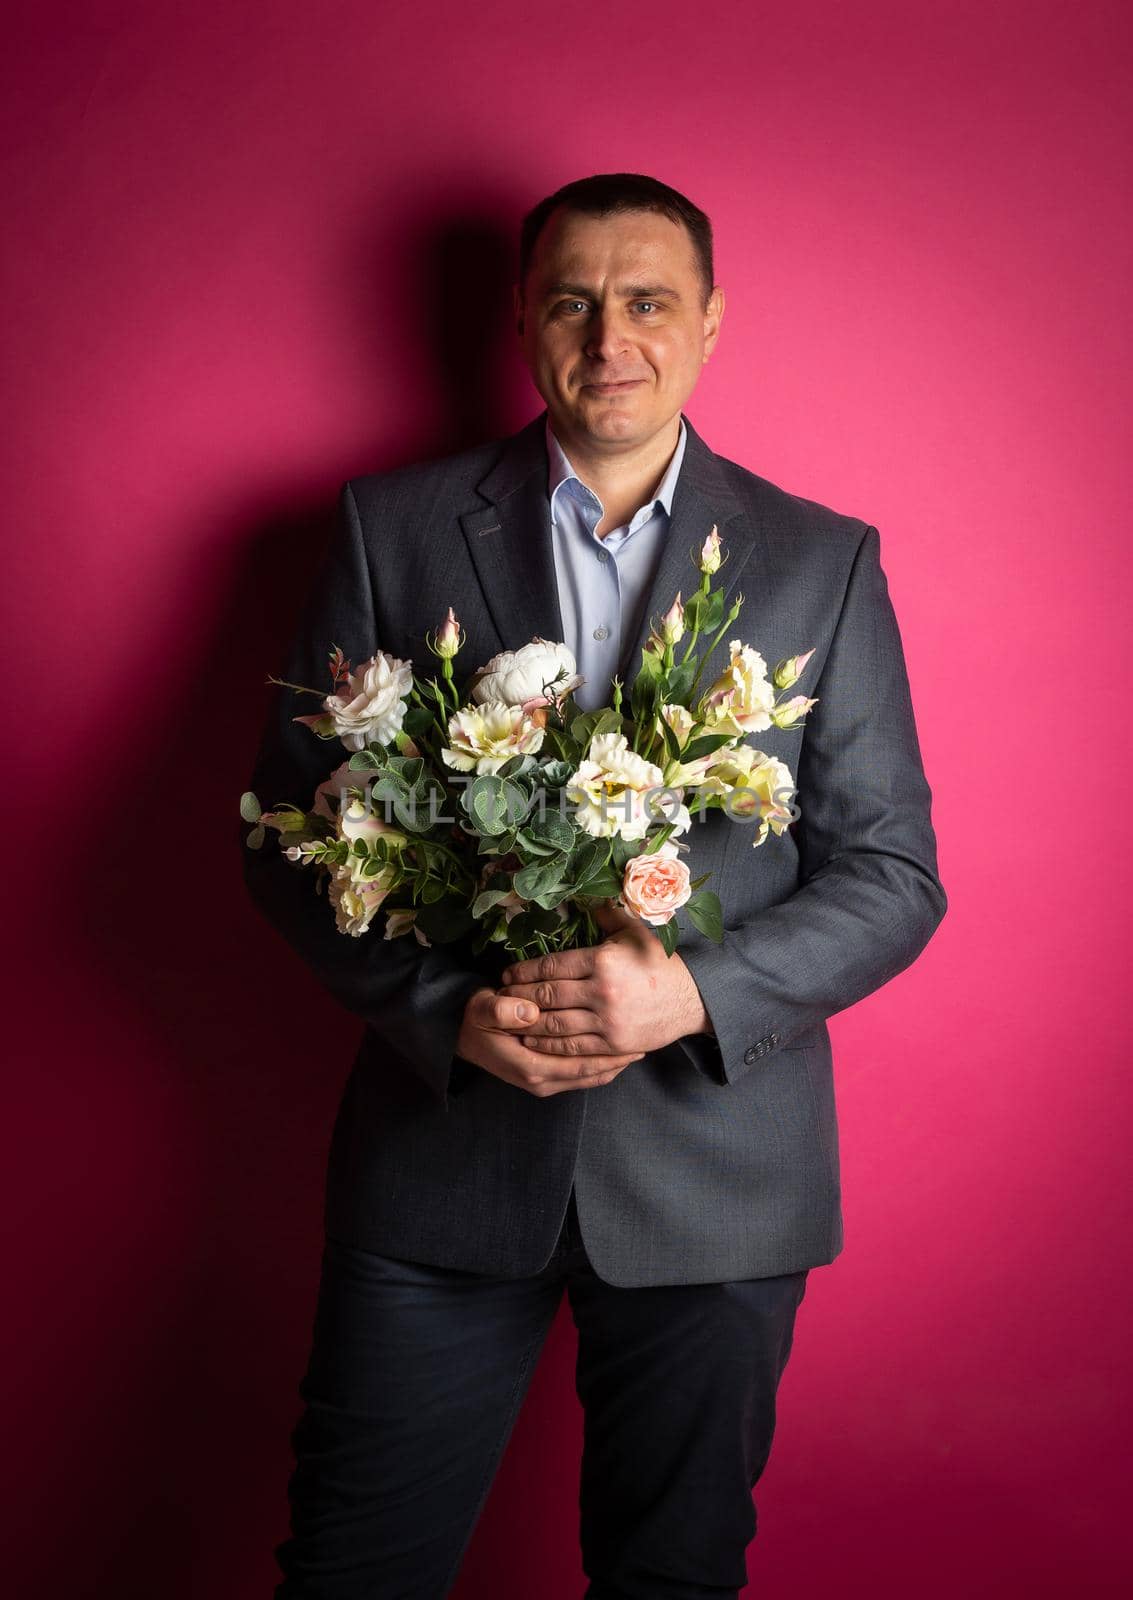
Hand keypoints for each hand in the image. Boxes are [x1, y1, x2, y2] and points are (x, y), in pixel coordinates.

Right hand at [455, 985, 645, 1097]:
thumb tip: (528, 1012)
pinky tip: (615, 1052)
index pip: (579, 1065)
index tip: (633, 1040)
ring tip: (638, 1047)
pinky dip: (600, 1066)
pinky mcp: (545, 1077)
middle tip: (646, 1043)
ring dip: (612, 1064)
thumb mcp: (483, 1010)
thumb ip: (502, 1010)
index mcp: (529, 1066)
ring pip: (588, 1077)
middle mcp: (539, 1080)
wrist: (461, 1035)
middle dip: (618, 1061)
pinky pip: (580, 1075)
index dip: (608, 1055)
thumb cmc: (476, 1019)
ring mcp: (542, 1082)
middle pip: (590, 1075)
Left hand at [499, 901, 713, 1060]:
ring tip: (510, 1019)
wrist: (692, 999)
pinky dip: (547, 1045)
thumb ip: (607, 915)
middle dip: (520, 997)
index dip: (525, 971)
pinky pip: (572, 1047)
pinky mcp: (612, 1043)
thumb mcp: (635, 932)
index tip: (508, 975)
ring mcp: (607, 1020)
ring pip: (555, 1024)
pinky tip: (532, 1040)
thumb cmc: (660, 964)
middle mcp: (601, 991)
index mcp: (603, 960)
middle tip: (500, 997)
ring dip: (528, 1022)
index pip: (552, 965)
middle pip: (548, 995)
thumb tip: (587, 895)